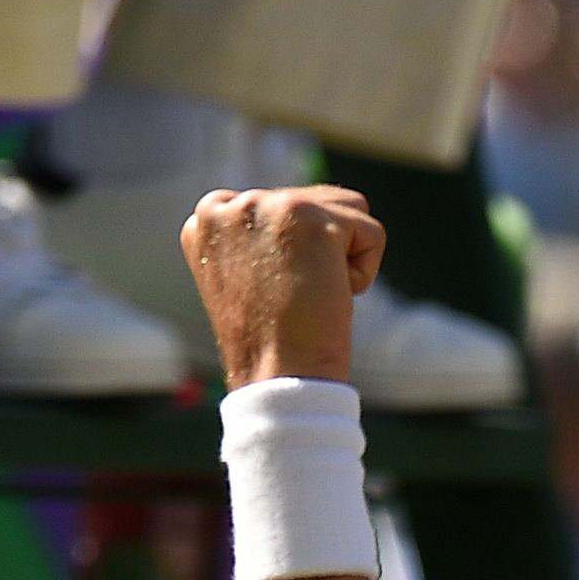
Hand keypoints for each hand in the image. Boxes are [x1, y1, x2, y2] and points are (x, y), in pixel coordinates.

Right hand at [180, 186, 385, 389]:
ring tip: (309, 293)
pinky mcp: (309, 218)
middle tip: (292, 297)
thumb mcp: (246, 273)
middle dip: (321, 251)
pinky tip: (330, 294)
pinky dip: (364, 271)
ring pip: (347, 209)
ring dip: (344, 256)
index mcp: (207, 216)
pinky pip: (371, 232)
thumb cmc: (269, 339)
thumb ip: (261, 234)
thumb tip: (300, 210)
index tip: (274, 290)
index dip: (296, 252)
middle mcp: (229, 203)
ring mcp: (268, 206)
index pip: (282, 205)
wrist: (278, 377)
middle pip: (317, 202)